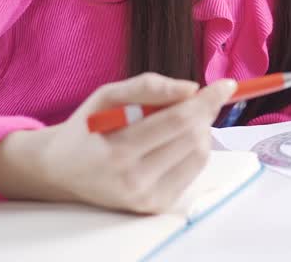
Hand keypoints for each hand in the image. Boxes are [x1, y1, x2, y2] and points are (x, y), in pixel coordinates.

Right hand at [0, 72, 235, 213]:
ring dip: (201, 129)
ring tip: (180, 119)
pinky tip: (175, 140)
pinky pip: (192, 170)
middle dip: (204, 112)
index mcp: (118, 151)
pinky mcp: (155, 206)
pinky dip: (193, 148)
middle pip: (193, 137)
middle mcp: (133, 181)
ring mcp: (146, 198)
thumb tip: (191, 89)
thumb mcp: (107, 95)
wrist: (63, 170)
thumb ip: (148, 86)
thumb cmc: (88, 127)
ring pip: (199, 154)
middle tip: (196, 99)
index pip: (179, 122)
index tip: (227, 85)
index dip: (207, 101)